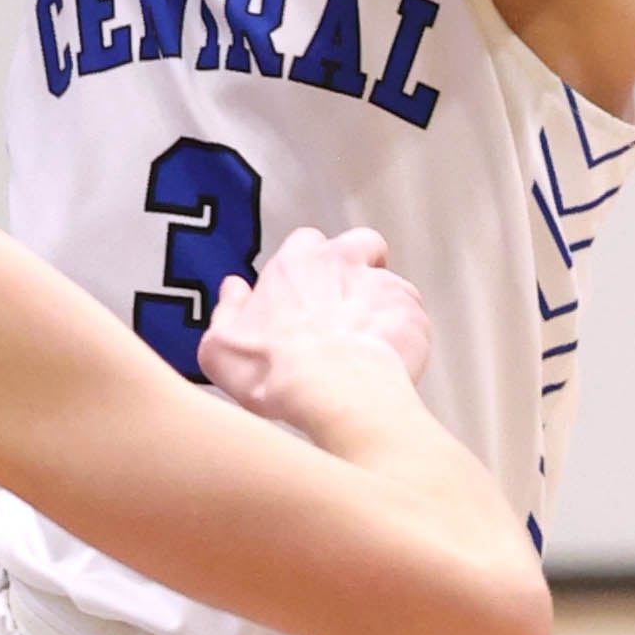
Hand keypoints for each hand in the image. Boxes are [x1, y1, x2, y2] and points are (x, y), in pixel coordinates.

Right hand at [197, 226, 431, 425]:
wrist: (331, 391)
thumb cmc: (272, 368)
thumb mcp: (221, 345)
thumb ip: (227, 310)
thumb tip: (233, 289)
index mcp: (296, 262)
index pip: (306, 242)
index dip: (306, 266)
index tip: (302, 293)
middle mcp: (344, 262)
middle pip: (360, 244)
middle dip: (357, 265)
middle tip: (346, 303)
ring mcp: (384, 286)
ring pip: (391, 285)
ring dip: (381, 307)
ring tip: (368, 344)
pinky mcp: (414, 316)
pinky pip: (413, 321)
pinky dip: (403, 338)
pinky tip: (387, 364)